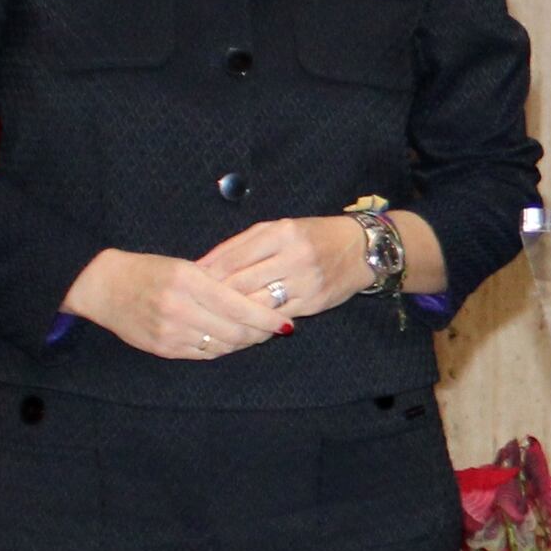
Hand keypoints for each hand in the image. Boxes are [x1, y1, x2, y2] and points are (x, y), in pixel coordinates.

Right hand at [64, 247, 294, 360]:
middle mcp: (180, 309)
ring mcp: (171, 332)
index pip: (238, 306)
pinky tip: (231, 341)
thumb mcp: (183, 266)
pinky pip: (204, 354)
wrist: (103, 288)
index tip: (285, 323)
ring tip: (257, 335)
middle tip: (275, 330)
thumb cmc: (148, 270)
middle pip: (235, 331)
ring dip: (244, 343)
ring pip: (222, 346)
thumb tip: (256, 299)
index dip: (266, 318)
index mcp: (188, 282)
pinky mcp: (164, 349)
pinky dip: (223, 349)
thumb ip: (217, 282)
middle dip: (261, 334)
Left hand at [199, 214, 368, 329]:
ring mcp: (305, 283)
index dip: (208, 273)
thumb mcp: (278, 228)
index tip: (189, 282)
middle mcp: (294, 257)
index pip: (234, 257)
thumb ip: (241, 245)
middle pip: (241, 283)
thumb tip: (203, 265)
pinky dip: (255, 321)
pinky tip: (241, 322)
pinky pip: (276, 317)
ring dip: (232, 312)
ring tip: (213, 315)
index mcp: (282, 233)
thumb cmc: (312, 235)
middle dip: (215, 295)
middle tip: (195, 302)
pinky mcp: (313, 303)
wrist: (361, 250)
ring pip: (256, 304)